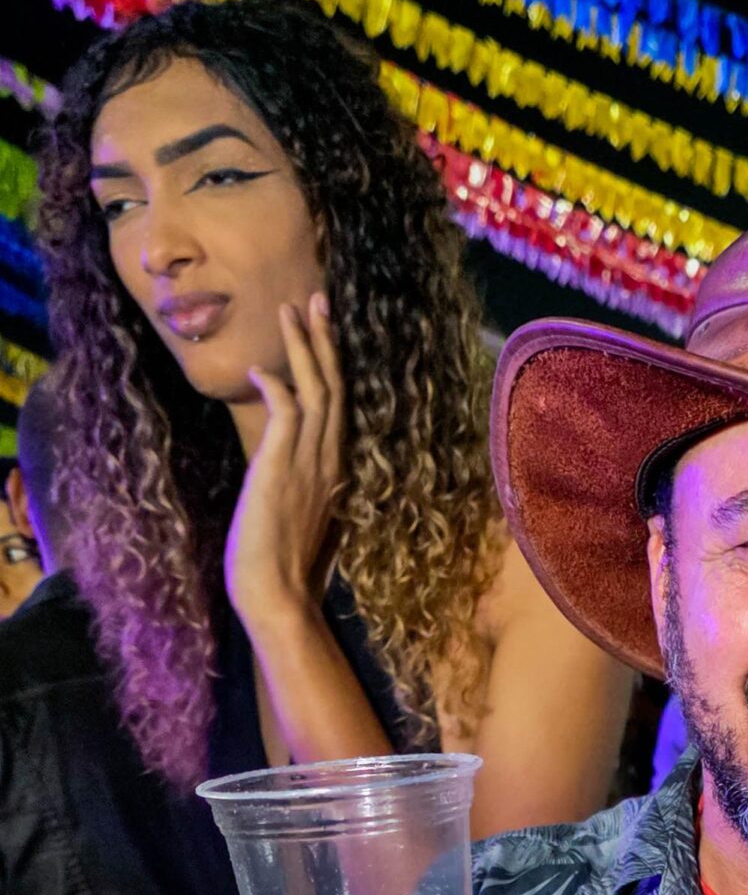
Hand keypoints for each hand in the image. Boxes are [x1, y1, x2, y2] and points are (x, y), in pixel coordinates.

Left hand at [224, 292, 344, 638]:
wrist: (277, 594)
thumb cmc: (283, 569)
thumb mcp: (298, 518)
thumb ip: (299, 485)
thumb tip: (286, 467)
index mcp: (336, 472)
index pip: (339, 409)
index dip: (333, 369)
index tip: (327, 336)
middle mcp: (328, 461)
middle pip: (334, 388)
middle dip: (325, 342)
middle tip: (317, 300)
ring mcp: (308, 462)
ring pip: (315, 391)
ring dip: (303, 348)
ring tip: (291, 311)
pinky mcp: (281, 466)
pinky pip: (285, 411)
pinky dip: (277, 386)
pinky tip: (263, 369)